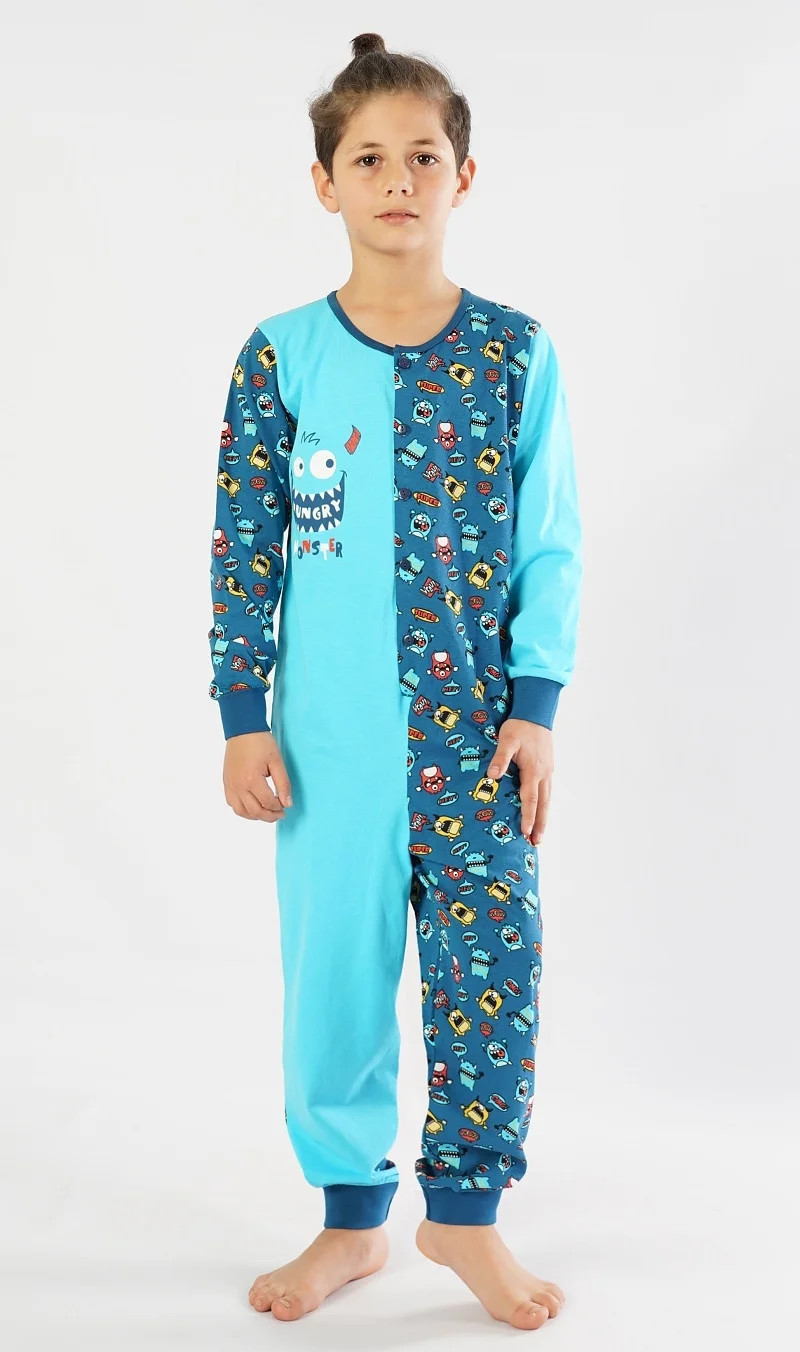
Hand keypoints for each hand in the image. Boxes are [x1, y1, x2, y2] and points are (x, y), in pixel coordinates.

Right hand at [223, 730, 292, 822]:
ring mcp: (230, 785)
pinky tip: (252, 806)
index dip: (279, 807)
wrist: (242, 730)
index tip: (286, 805)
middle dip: (269, 816)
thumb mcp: (277, 762)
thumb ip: (283, 784)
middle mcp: (238, 786)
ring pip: (241, 812)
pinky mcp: (226, 783)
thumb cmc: (261, 743)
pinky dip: (242, 810)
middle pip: (254, 811)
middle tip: (280, 814)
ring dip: (255, 816)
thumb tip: (287, 803)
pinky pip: (232, 803)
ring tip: (267, 812)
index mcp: (252, 780)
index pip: (268, 802)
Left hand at [487, 719, 553, 845]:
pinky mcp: (548, 767)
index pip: (530, 799)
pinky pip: (547, 791)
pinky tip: (542, 811)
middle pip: (542, 805)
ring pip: (547, 799)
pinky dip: (545, 805)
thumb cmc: (520, 726)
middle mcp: (543, 774)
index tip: (525, 832)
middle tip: (536, 843)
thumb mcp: (506, 740)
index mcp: (533, 771)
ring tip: (540, 834)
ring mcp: (548, 771)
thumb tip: (492, 777)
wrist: (536, 712)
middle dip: (539, 825)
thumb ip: (500, 758)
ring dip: (543, 818)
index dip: (527, 817)